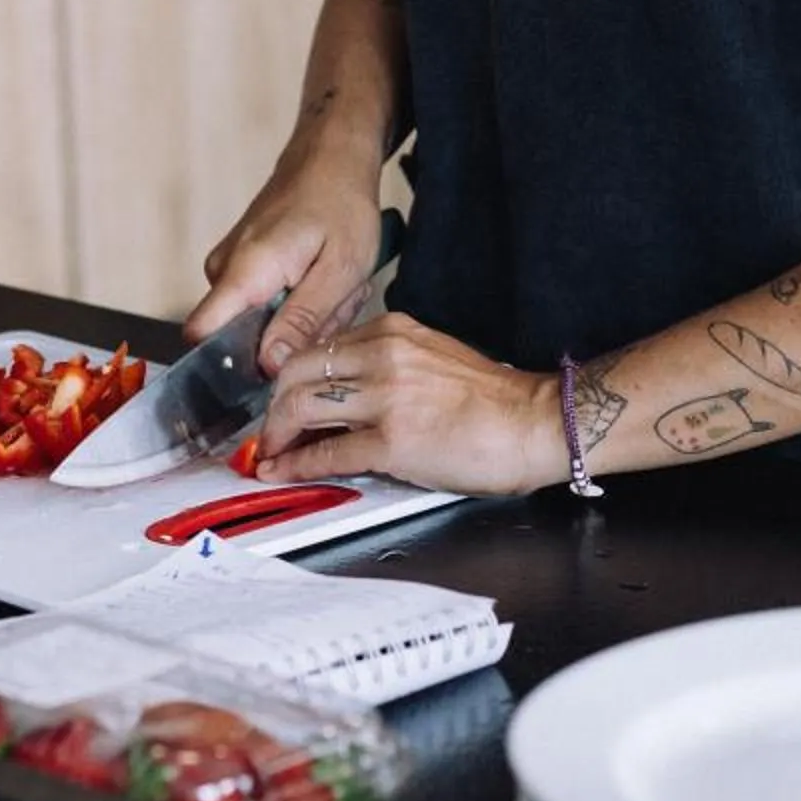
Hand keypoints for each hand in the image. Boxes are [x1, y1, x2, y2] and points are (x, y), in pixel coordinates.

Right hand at [184, 162, 384, 378]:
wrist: (332, 154)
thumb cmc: (341, 202)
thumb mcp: (339, 270)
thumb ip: (302, 322)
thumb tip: (268, 368)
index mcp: (244, 272)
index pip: (201, 338)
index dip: (231, 369)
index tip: (277, 373)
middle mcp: (223, 270)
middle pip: (244, 339)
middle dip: (295, 338)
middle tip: (335, 305)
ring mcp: (230, 266)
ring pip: (261, 324)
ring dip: (305, 318)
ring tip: (334, 286)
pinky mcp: (242, 265)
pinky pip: (265, 304)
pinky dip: (301, 300)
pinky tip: (324, 278)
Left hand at [250, 310, 564, 497]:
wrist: (535, 423)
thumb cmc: (491, 400)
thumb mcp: (430, 358)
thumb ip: (386, 363)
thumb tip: (341, 391)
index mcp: (392, 331)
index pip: (318, 347)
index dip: (289, 377)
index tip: (279, 398)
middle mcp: (384, 354)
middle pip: (297, 372)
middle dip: (272, 405)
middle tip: (266, 430)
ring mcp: (387, 396)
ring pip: (302, 406)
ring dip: (276, 433)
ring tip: (268, 451)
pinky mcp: (392, 440)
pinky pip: (328, 451)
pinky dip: (296, 463)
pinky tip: (282, 470)